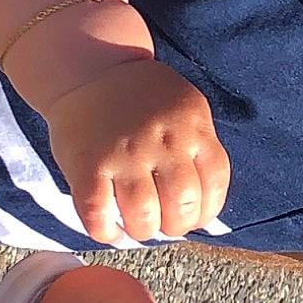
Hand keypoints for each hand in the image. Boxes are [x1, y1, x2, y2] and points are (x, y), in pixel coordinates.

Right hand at [44, 59, 231, 242]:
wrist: (89, 70)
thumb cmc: (140, 99)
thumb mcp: (183, 109)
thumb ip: (196, 147)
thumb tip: (201, 206)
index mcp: (191, 125)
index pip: (214, 181)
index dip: (207, 210)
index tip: (195, 217)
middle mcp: (161, 139)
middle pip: (183, 204)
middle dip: (177, 225)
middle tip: (165, 223)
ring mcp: (124, 153)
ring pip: (144, 216)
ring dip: (144, 231)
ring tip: (139, 226)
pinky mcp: (87, 165)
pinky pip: (98, 214)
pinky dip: (106, 232)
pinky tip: (110, 230)